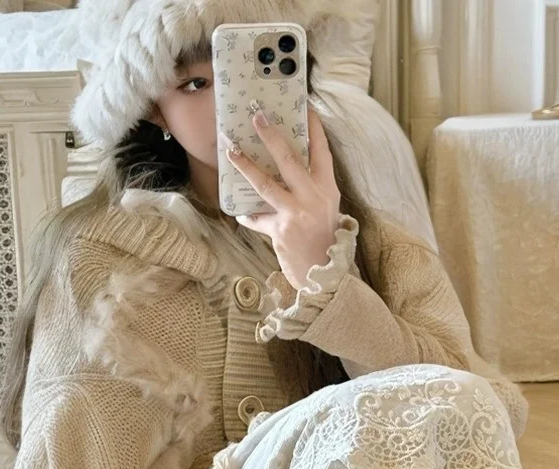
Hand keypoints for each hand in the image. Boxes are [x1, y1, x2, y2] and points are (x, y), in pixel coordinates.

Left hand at [226, 106, 340, 290]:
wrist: (324, 274)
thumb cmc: (323, 239)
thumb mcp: (325, 209)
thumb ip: (310, 188)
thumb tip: (286, 168)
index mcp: (327, 189)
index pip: (321, 151)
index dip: (313, 127)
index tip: (305, 106)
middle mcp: (313, 197)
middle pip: (289, 159)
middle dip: (271, 135)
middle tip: (257, 116)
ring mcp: (296, 213)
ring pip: (266, 182)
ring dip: (246, 164)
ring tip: (231, 149)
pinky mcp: (281, 230)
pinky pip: (258, 218)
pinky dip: (248, 216)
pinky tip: (240, 213)